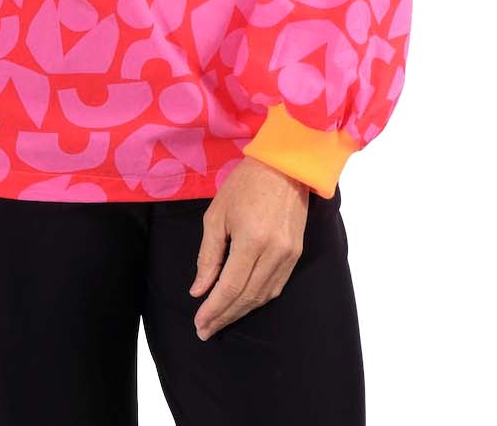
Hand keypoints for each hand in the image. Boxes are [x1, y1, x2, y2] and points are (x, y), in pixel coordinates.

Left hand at [190, 156, 309, 340]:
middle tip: (205, 330)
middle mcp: (274, 253)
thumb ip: (208, 254)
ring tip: (220, 320)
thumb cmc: (244, 184)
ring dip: (241, 312)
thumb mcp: (217, 214)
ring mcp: (289, 255)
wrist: (284, 165)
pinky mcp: (297, 254)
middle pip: (248, 297)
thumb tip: (199, 290)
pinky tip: (243, 304)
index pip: (231, 287)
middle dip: (224, 316)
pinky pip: (276, 286)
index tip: (199, 324)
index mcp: (252, 240)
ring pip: (263, 296)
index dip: (214, 309)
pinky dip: (258, 299)